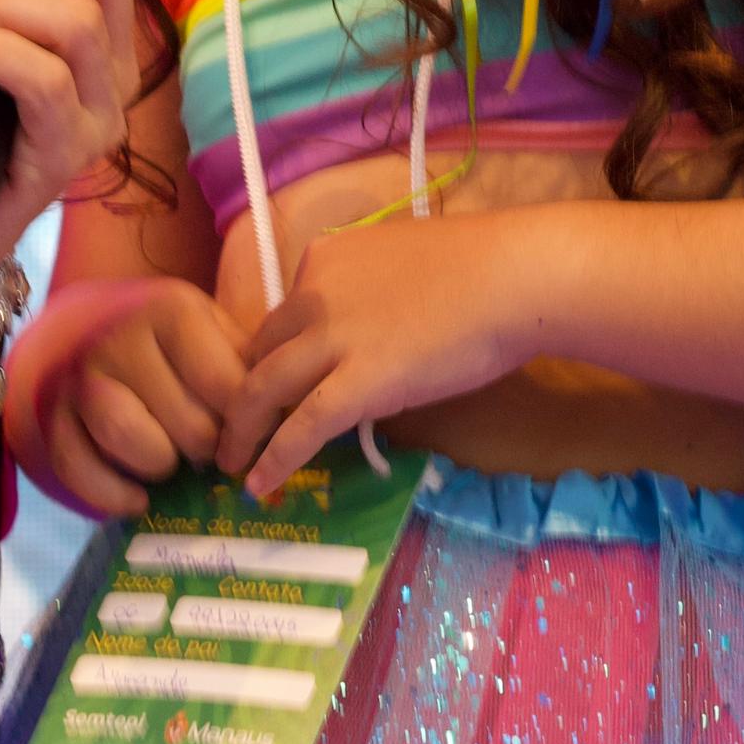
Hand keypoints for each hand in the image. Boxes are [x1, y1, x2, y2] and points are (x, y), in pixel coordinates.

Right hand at [11, 278, 250, 517]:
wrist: (85, 324)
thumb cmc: (169, 339)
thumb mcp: (212, 329)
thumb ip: (248, 363)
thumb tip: (291, 415)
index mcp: (171, 309)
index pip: (229, 388)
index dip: (250, 426)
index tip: (252, 434)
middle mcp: (120, 337)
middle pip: (188, 425)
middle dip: (208, 450)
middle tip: (211, 450)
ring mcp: (81, 376)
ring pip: (133, 442)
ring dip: (162, 466)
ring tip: (171, 460)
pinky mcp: (52, 415)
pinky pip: (80, 469)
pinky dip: (112, 496)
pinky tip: (136, 498)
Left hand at [217, 213, 534, 499]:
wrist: (512, 277)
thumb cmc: (480, 267)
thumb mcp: (401, 262)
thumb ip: (369, 291)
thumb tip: (368, 331)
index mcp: (324, 259)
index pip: (283, 316)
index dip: (275, 355)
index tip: (274, 384)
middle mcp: (313, 294)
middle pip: (260, 351)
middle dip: (241, 393)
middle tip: (234, 428)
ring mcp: (332, 338)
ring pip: (262, 388)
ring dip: (241, 431)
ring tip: (231, 463)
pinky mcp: (359, 382)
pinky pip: (303, 427)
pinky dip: (275, 458)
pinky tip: (260, 484)